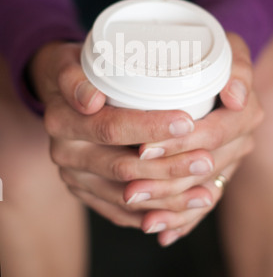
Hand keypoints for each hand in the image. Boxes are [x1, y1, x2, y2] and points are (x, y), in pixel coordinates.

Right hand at [28, 41, 197, 227]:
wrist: (63, 96)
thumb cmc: (78, 71)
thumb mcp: (70, 63)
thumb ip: (75, 79)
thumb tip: (91, 101)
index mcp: (62, 121)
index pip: (111, 129)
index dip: (150, 128)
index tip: (187, 122)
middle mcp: (65, 154)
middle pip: (123, 168)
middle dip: (169, 166)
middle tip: (206, 159)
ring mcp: (76, 177)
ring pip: (127, 197)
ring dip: (169, 196)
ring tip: (206, 190)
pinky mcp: (87, 193)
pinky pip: (122, 212)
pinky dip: (155, 213)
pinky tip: (185, 208)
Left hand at [113, 33, 263, 245]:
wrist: (210, 73)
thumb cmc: (206, 55)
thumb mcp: (224, 49)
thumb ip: (237, 65)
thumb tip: (235, 96)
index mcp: (245, 112)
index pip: (215, 134)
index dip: (181, 144)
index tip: (146, 148)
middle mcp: (240, 140)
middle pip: (204, 169)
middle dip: (167, 182)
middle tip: (131, 189)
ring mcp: (227, 160)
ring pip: (201, 192)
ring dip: (171, 207)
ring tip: (140, 215)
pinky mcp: (214, 174)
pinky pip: (202, 204)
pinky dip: (182, 220)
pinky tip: (160, 230)